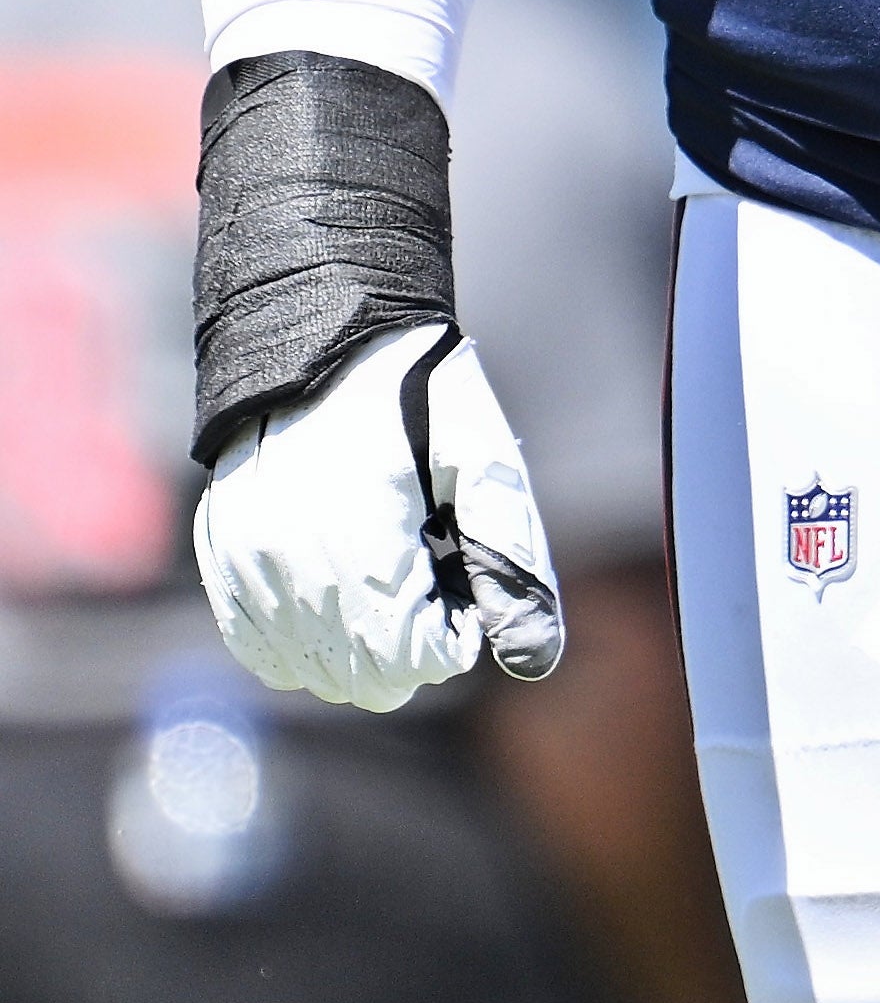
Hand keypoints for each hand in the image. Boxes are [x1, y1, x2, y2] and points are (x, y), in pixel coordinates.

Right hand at [195, 322, 563, 711]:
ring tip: (385, 559)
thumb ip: (511, 561)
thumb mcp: (484, 460)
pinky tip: (338, 578)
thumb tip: (535, 661)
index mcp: (361, 545)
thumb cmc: (419, 388)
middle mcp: (290, 570)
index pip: (417, 661)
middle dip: (414, 642)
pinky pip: (262, 648)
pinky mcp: (221, 558)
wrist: (324, 322)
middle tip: (430, 563)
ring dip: (361, 642)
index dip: (458, 630)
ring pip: (313, 672)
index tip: (463, 568)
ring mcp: (245, 568)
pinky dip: (308, 635)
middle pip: (366, 680)